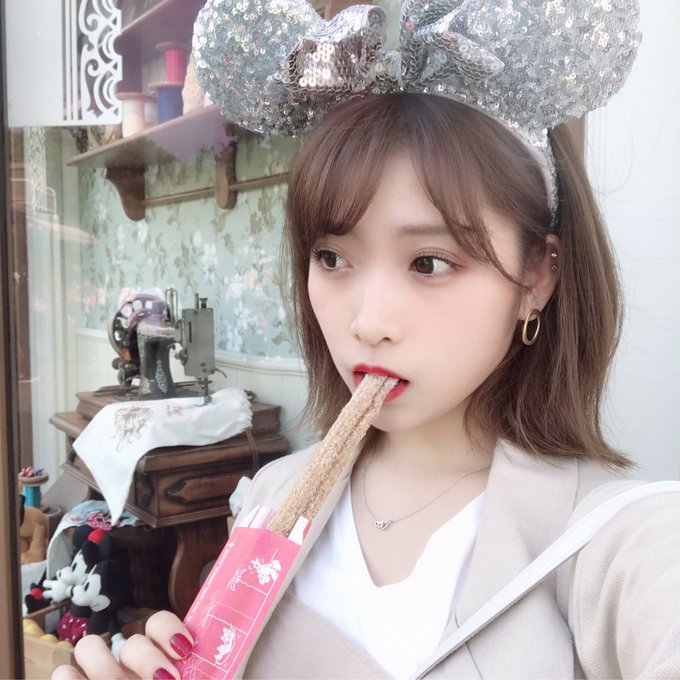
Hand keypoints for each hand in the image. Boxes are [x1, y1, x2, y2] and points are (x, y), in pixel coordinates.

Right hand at [51, 611, 193, 679]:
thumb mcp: (192, 677)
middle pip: (128, 642)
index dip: (167, 629)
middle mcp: (129, 668)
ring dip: (106, 671)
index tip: (184, 650)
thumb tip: (204, 654)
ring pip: (89, 648)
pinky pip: (62, 674)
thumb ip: (197, 669)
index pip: (157, 622)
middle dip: (145, 659)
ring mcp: (101, 677)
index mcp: (158, 661)